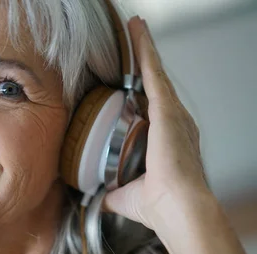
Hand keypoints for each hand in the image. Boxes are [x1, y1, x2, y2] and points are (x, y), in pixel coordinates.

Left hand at [103, 16, 211, 230]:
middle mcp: (173, 123)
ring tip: (135, 27)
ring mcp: (173, 114)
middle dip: (145, 61)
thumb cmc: (157, 205)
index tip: (134, 77)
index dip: (142, 88)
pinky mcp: (168, 110)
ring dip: (144, 49)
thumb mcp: (125, 195)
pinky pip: (154, 73)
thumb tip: (95, 195)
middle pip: (155, 84)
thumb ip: (110, 192)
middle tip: (136, 37)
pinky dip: (146, 51)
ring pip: (155, 73)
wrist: (176, 208)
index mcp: (166, 140)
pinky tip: (138, 32)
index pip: (150, 107)